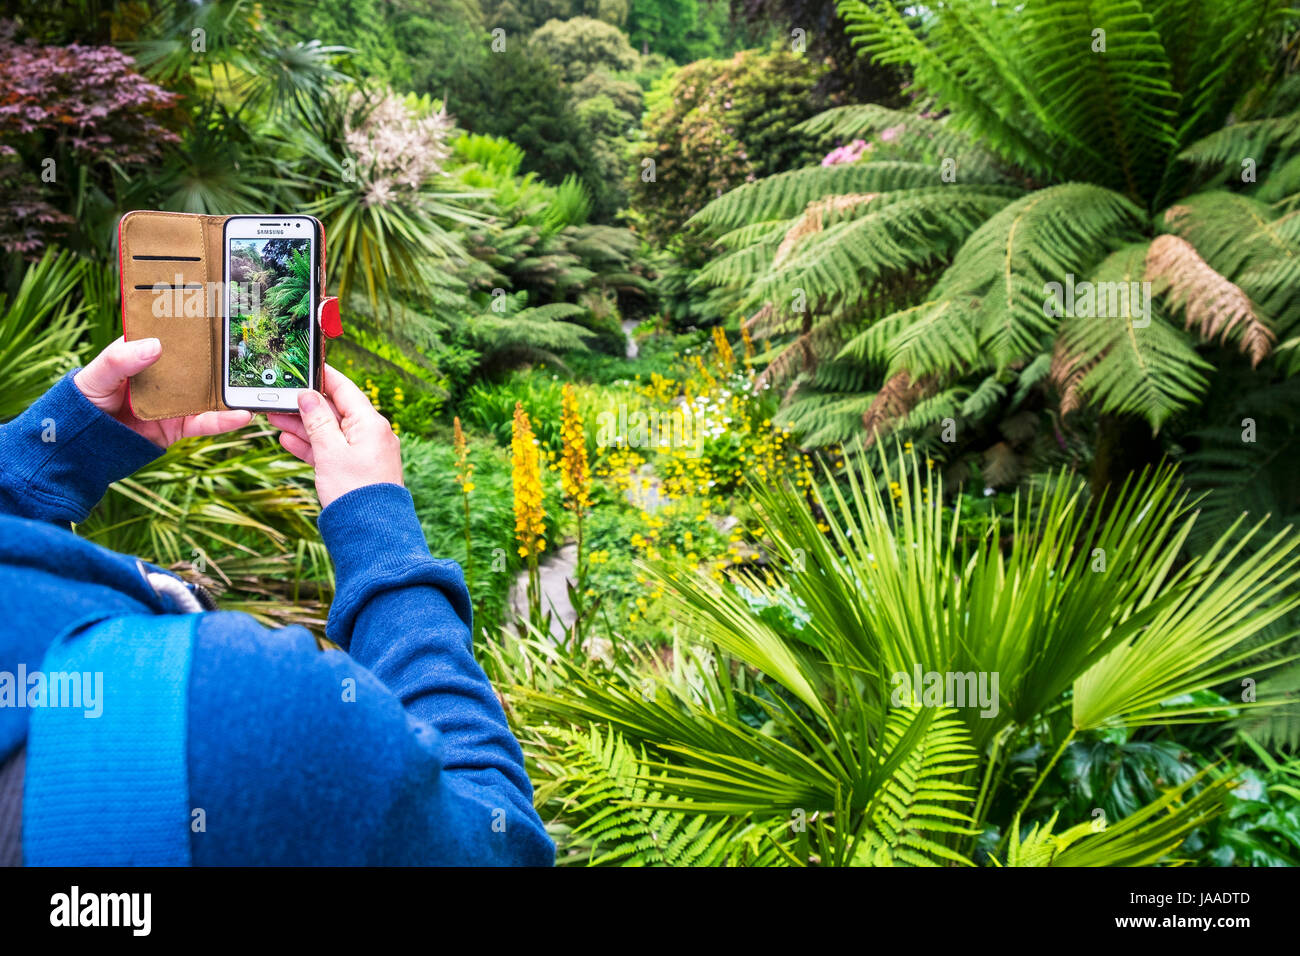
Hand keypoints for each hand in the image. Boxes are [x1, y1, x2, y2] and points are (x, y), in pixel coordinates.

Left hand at [74, 336, 252, 447]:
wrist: (82, 446)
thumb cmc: (84, 402)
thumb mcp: (96, 375)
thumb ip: (120, 359)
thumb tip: (155, 345)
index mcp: (144, 355)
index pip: (171, 336)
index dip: (191, 325)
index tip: (215, 310)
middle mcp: (165, 376)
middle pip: (197, 363)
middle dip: (221, 356)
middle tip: (247, 344)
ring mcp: (175, 401)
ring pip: (207, 392)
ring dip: (230, 389)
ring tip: (252, 384)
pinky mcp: (180, 426)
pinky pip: (205, 422)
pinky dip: (224, 420)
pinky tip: (241, 415)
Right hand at [269, 363, 402, 508]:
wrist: (371, 534)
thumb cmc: (355, 492)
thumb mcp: (330, 451)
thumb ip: (317, 421)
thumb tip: (308, 395)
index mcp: (371, 423)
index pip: (345, 389)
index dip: (323, 376)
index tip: (303, 365)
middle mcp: (371, 434)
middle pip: (335, 411)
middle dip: (305, 405)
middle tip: (277, 398)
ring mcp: (365, 453)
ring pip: (330, 432)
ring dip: (303, 426)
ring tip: (274, 418)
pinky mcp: (357, 470)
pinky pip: (332, 451)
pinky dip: (312, 446)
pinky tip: (288, 441)